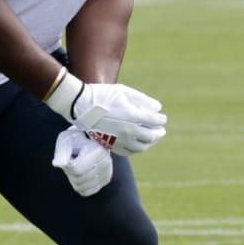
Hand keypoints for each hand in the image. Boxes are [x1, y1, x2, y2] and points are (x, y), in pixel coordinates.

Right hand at [45, 73, 167, 155]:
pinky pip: (129, 152)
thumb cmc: (103, 95)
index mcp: (133, 115)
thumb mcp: (125, 92)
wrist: (81, 106)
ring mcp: (120, 140)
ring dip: (150, 143)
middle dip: (158, 133)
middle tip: (161, 130)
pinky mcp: (111, 145)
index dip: (161, 119)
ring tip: (152, 139)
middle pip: (151, 136)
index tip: (162, 118)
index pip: (155, 121)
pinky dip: (137, 149)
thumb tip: (158, 108)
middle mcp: (128, 130)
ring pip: (141, 147)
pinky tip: (139, 144)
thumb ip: (143, 100)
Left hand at [51, 126, 113, 196]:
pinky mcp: (106, 180)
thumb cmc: (78, 139)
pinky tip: (80, 176)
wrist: (91, 140)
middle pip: (79, 179)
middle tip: (70, 162)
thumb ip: (62, 152)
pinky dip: (80, 186)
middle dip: (69, 172)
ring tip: (76, 168)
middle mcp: (106, 163)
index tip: (68, 157)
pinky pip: (87, 191)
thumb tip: (57, 163)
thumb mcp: (67, 140)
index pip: (77, 169)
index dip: (67, 166)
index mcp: (98, 151)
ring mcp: (107, 173)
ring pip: (81, 186)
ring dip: (73, 179)